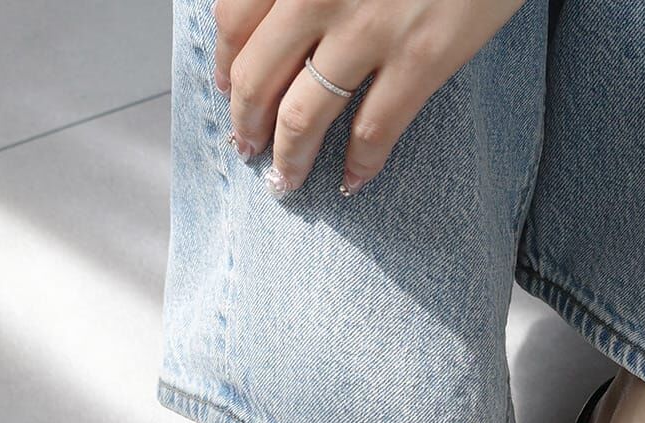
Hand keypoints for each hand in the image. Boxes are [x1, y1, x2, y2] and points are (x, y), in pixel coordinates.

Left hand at [214, 0, 525, 195]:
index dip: (225, 64)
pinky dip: (359, 164)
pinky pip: (375, 128)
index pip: (232, 21)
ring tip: (287, 181)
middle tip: (249, 149)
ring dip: (290, 157)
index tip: (226, 89)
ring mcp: (367, 29)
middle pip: (258, 77)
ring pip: (305, 114)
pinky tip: (351, 182)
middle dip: (247, 123)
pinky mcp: (420, 58)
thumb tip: (283, 14)